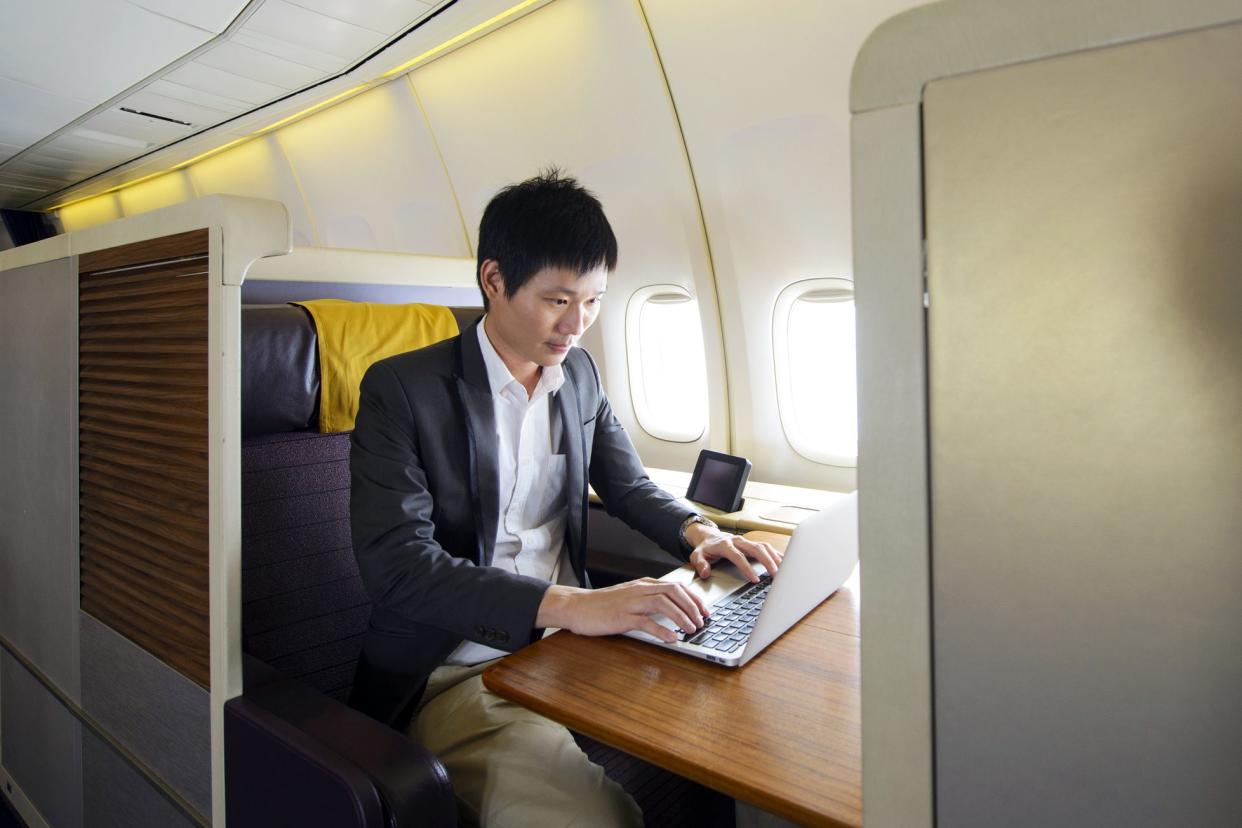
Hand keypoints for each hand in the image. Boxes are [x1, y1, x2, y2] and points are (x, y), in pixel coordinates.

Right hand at [536, 579, 709, 643]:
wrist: (576, 606)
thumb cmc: (602, 605)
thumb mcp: (630, 597)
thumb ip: (649, 600)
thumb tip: (672, 611)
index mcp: (643, 584)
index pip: (676, 586)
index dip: (694, 598)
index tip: (705, 611)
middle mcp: (639, 590)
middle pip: (673, 592)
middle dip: (692, 606)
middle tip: (702, 621)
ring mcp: (631, 602)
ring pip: (663, 604)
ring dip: (681, 617)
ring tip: (692, 629)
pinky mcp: (622, 617)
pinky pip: (646, 622)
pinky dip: (661, 630)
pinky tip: (672, 638)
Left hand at [686, 531, 782, 582]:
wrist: (708, 537)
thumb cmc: (705, 548)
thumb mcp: (696, 555)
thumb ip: (700, 564)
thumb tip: (705, 573)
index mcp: (725, 545)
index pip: (738, 556)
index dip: (747, 568)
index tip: (755, 579)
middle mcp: (738, 541)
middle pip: (756, 548)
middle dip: (767, 561)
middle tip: (776, 574)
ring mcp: (746, 541)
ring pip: (764, 546)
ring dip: (774, 557)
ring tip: (784, 570)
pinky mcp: (752, 543)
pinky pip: (767, 547)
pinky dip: (776, 554)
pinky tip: (784, 562)